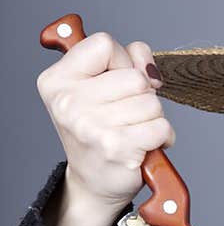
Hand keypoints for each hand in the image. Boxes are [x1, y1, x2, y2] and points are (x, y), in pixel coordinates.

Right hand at [36, 32, 173, 210]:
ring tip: (133, 131)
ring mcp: (90, 125)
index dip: (122, 60)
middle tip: (126, 114)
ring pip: (151, 102)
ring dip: (152, 118)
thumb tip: (147, 64)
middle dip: (142, 95)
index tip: (116, 82)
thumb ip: (126, 59)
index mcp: (58, 80)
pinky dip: (162, 136)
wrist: (94, 182)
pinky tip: (145, 145)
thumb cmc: (100, 131)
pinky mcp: (116, 147)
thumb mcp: (100, 86)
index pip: (104, 44)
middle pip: (135, 76)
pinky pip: (161, 126)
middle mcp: (68, 102)